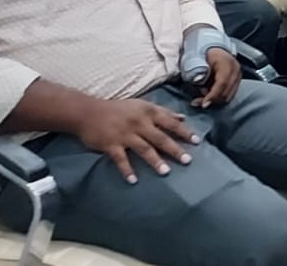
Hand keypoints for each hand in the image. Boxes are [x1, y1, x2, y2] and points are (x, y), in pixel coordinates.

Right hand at [75, 98, 199, 184]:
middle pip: (160, 138)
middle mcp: (139, 123)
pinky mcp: (110, 144)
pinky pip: (120, 159)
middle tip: (188, 160)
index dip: (184, 132)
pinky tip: (133, 180)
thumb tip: (184, 118)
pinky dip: (127, 169)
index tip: (197, 142)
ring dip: (155, 161)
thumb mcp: (142, 105)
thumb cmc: (119, 109)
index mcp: (148, 112)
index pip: (170, 123)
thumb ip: (164, 112)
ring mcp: (124, 134)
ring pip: (143, 149)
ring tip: (166, 172)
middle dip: (175, 149)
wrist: (88, 112)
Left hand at [193, 48, 240, 108]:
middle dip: (212, 100)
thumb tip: (200, 83)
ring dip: (215, 99)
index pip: (222, 83)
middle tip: (197, 101)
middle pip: (226, 92)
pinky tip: (210, 93)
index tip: (203, 104)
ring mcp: (238, 75)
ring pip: (229, 95)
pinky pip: (229, 94)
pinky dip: (219, 97)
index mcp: (226, 62)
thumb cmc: (203, 54)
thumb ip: (198, 72)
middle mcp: (235, 69)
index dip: (212, 95)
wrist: (213, 49)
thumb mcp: (197, 61)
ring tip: (203, 94)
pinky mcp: (237, 80)